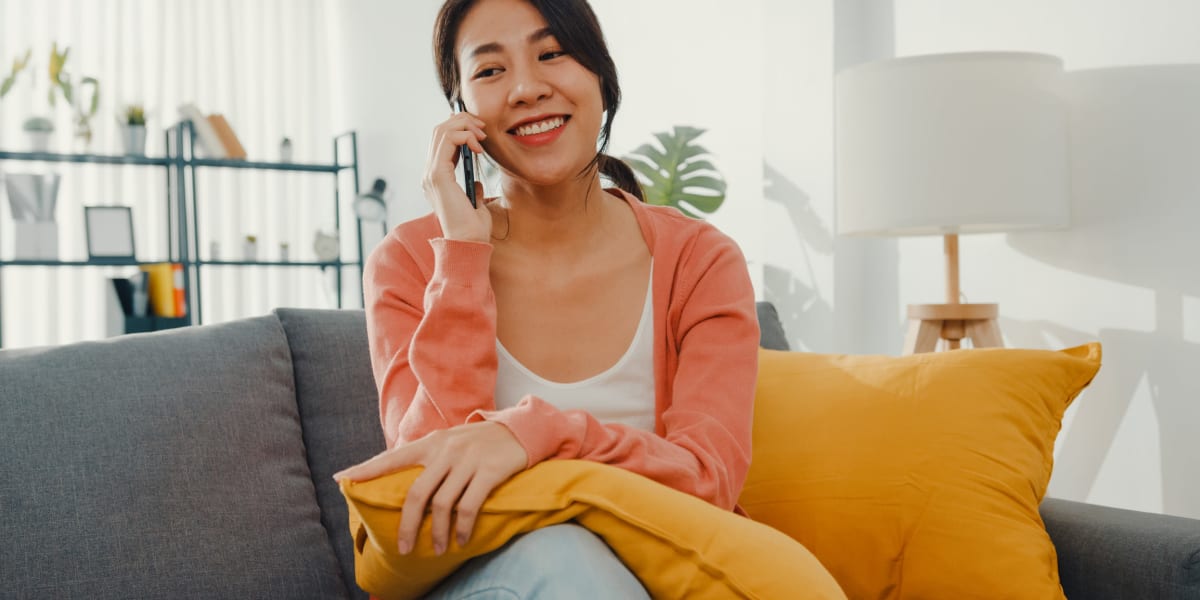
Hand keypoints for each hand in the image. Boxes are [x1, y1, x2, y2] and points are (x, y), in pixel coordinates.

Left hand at [334, 421, 527, 555]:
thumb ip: (425, 457)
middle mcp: (445, 451)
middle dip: (407, 524)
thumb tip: (396, 479)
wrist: (518, 429)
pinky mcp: (489, 471)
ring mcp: (467, 461)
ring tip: (437, 549)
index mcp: (430, 443)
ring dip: (438, 532)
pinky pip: (470, 506)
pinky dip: (463, 527)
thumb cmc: (476, 442)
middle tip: (403, 547)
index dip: (365, 469)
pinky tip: (461, 540)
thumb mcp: (447, 441)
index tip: (341, 479)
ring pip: (443, 504)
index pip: (391, 457)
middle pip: (417, 493)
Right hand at [422, 111, 491, 242]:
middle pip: (439, 130)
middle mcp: (429, 174)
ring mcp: (431, 173)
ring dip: (465, 126)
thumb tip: (476, 181)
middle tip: (483, 128)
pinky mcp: (437, 174)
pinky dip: (464, 136)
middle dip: (462, 121)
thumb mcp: (474, 203)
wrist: (468, 242)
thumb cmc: (473, 229)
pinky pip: (448, 140)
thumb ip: (472, 189)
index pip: (441, 141)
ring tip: (482, 135)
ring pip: (441, 131)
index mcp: (436, 179)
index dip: (459, 127)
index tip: (480, 130)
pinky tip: (478, 146)